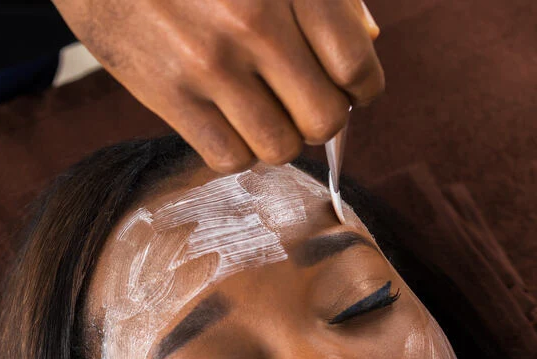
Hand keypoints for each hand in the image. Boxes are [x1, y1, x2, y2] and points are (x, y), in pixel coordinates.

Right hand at [52, 0, 382, 171]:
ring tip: (260, 109)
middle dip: (321, 117)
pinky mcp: (169, 93)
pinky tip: (225, 118)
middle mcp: (255, 23)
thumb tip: (367, 44)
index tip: (350, 88)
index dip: (362, 88)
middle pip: (324, 118)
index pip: (356, 66)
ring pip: (280, 146)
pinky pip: (229, 157)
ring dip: (278, 136)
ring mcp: (210, 63)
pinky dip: (236, 148)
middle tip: (301, 100)